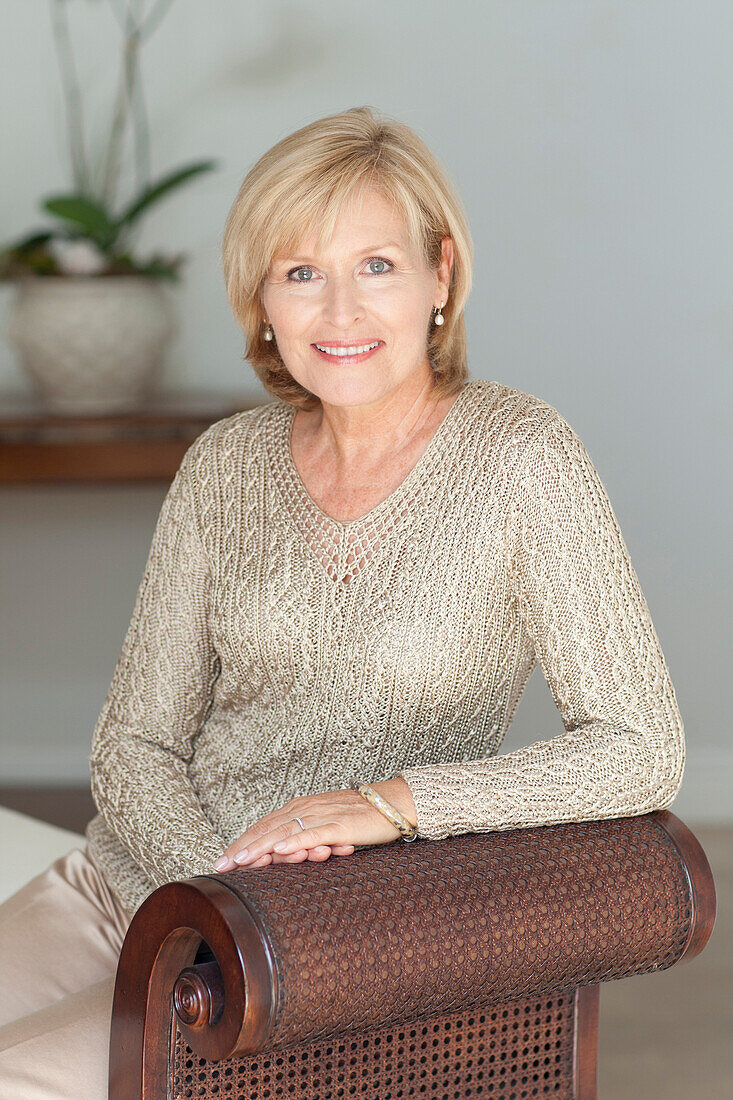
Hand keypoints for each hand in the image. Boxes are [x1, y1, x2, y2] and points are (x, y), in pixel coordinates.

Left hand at [211, 779, 416, 871]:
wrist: (393, 803)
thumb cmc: (361, 817)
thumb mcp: (326, 827)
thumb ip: (304, 837)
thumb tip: (280, 856)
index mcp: (301, 807)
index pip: (264, 825)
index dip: (242, 842)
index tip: (222, 859)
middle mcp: (306, 808)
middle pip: (268, 827)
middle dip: (243, 847)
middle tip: (222, 865)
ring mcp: (323, 815)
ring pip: (285, 831)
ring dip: (261, 847)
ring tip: (241, 860)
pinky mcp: (341, 824)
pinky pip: (314, 833)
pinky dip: (296, 841)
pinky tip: (281, 850)